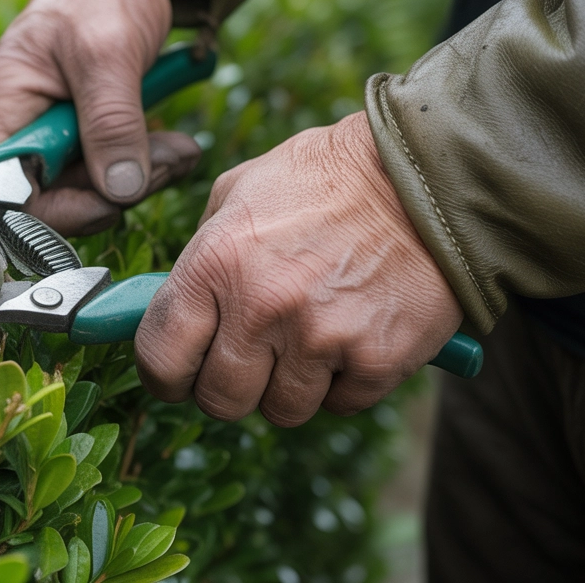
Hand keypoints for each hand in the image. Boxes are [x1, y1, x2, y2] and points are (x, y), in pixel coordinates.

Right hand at [0, 0, 203, 234]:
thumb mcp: (109, 53)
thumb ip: (112, 124)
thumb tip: (119, 191)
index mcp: (3, 103)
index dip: (47, 211)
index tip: (108, 201)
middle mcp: (17, 124)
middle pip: (48, 196)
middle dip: (112, 192)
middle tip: (167, 165)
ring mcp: (50, 130)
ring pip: (84, 188)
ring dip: (138, 180)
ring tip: (181, 151)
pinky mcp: (82, 132)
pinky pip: (106, 171)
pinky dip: (144, 167)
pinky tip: (175, 148)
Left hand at [135, 113, 463, 425]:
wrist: (425, 174)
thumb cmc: (325, 180)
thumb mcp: (240, 193)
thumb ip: (200, 254)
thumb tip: (172, 311)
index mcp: (216, 262)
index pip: (159, 356)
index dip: (164, 375)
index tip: (177, 375)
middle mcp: (262, 305)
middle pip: (218, 400)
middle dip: (228, 387)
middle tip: (250, 360)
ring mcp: (321, 337)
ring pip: (281, 411)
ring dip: (291, 386)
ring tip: (310, 336)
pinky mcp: (378, 360)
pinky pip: (341, 405)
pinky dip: (345, 383)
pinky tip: (353, 335)